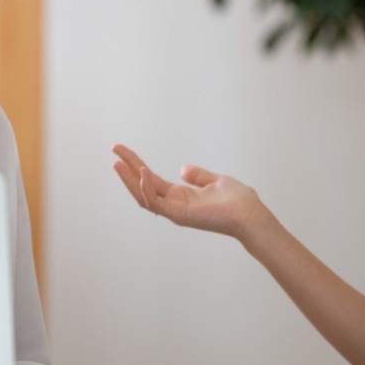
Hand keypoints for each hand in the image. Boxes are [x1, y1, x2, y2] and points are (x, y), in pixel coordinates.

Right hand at [111, 143, 270, 238]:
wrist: (250, 214)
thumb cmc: (237, 201)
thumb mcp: (215, 181)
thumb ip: (198, 176)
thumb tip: (182, 169)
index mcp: (180, 197)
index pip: (151, 179)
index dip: (136, 164)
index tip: (122, 150)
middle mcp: (174, 205)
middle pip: (142, 186)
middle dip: (127, 167)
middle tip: (114, 149)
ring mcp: (174, 211)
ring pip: (143, 196)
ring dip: (129, 179)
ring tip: (118, 162)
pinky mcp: (178, 215)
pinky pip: (156, 202)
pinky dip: (146, 187)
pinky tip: (142, 171)